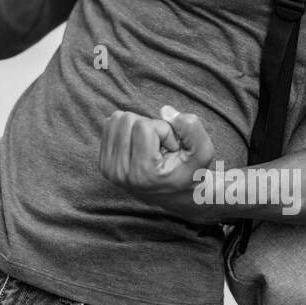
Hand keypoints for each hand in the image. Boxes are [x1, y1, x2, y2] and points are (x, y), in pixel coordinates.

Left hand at [98, 106, 216, 198]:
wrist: (177, 194)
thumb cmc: (191, 171)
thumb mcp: (203, 152)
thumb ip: (192, 128)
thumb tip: (164, 110)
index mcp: (142, 174)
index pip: (144, 127)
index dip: (164, 131)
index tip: (171, 150)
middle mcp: (120, 173)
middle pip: (128, 120)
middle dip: (150, 127)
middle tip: (160, 148)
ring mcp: (108, 169)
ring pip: (118, 119)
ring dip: (138, 127)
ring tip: (151, 147)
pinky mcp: (103, 163)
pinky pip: (110, 125)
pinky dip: (127, 129)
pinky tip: (139, 147)